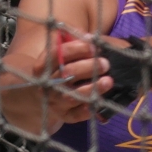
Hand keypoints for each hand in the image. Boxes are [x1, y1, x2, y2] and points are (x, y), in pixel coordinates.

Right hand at [0, 30, 114, 133]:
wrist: (45, 93)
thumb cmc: (60, 67)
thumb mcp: (62, 50)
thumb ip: (73, 39)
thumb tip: (88, 36)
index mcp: (42, 65)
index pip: (57, 54)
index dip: (76, 49)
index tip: (94, 45)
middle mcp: (46, 84)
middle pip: (66, 74)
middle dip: (88, 67)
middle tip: (105, 63)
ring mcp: (54, 101)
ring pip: (71, 96)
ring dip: (91, 88)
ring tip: (108, 81)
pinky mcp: (64, 116)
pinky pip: (75, 115)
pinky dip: (86, 110)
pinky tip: (98, 101)